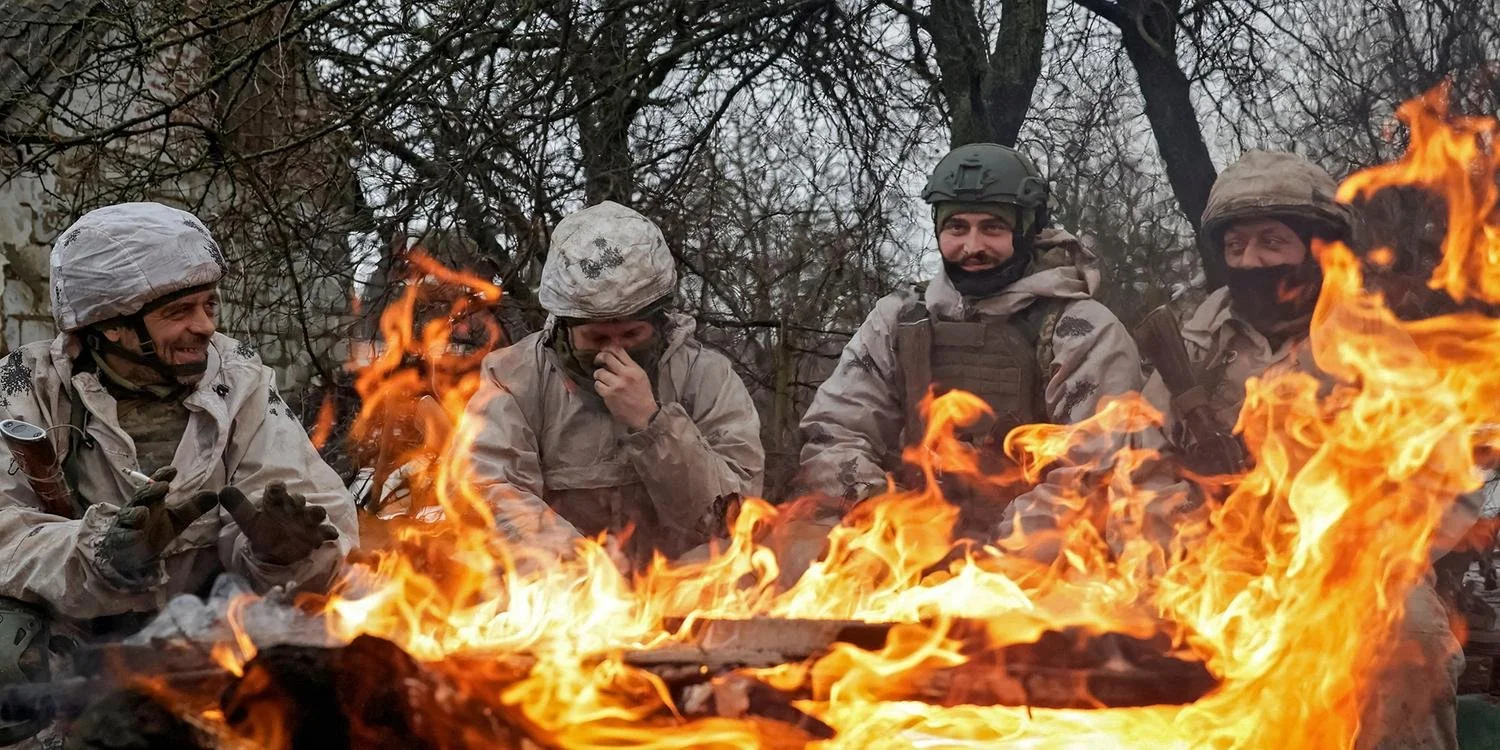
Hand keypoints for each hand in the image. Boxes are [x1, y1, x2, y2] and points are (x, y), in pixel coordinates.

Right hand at [102, 467, 218, 579]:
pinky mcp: (121, 540)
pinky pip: (123, 537)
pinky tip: (136, 535)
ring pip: (129, 515)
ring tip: (144, 512)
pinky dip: (129, 536)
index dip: (162, 475)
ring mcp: (126, 524)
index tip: (173, 470)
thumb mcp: (177, 519)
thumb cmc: (154, 530)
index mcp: (151, 500)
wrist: (133, 554)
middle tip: (163, 486)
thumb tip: (215, 494)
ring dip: (136, 513)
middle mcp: (137, 507)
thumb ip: (193, 507)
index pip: (155, 483)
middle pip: (142, 496)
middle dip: (150, 490)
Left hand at [219, 482, 338, 565]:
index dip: (277, 488)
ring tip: (316, 516)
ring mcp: (307, 521)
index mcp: (276, 503)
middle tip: (295, 503)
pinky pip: (327, 531)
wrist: (278, 550)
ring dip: (317, 512)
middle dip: (298, 500)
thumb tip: (222, 491)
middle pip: (299, 500)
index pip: (277, 491)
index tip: (275, 487)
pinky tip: (329, 535)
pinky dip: (329, 532)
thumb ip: (238, 506)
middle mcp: (294, 509)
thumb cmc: (265, 530)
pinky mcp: (317, 535)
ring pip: (317, 512)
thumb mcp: (248, 520)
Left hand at [594, 347, 658, 430]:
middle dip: (599, 358)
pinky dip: (599, 386)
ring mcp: (616, 385)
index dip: (608, 347)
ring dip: (599, 375)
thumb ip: (629, 365)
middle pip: (606, 357)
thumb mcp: (640, 376)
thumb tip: (613, 355)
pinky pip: (597, 385)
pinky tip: (604, 389)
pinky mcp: (609, 395)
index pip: (618, 350)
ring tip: (603, 380)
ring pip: (599, 372)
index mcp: (634, 369)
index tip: (604, 350)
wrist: (644, 415)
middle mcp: (625, 375)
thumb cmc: (642, 395)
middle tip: (597, 361)